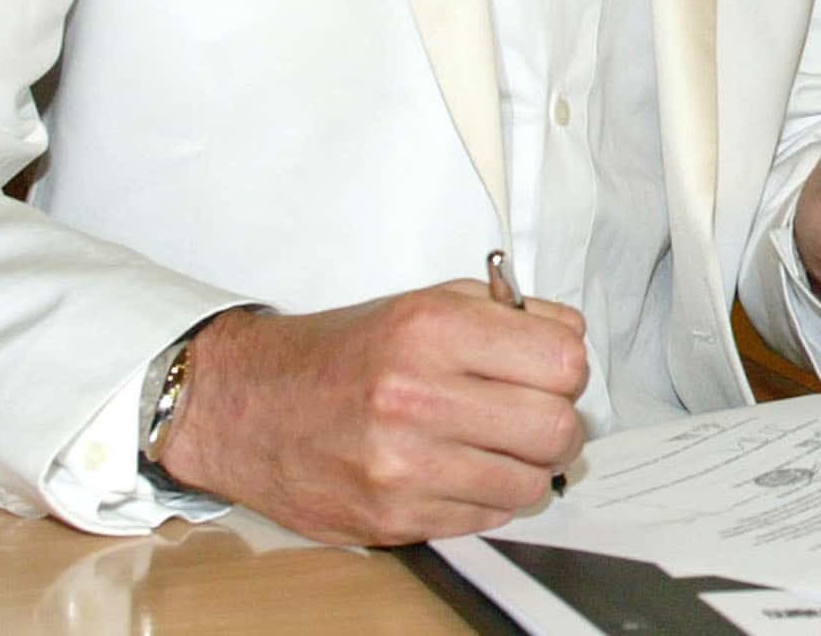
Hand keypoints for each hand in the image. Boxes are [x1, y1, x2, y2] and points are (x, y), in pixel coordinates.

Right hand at [156, 283, 587, 545]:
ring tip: (499, 448)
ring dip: (529, 468)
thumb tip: (572, 341)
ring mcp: (402, 465)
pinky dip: (490, 498)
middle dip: (561, 425)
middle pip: (556, 429)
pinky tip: (462, 472)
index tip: (551, 373)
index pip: (563, 361)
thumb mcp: (425, 302)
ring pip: (530, 483)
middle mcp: (417, 396)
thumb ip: (507, 315)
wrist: (248, 406)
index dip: (568, 370)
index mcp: (433, 330)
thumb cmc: (344, 352)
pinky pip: (487, 518)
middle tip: (539, 418)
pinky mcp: (392, 517)